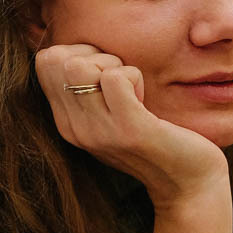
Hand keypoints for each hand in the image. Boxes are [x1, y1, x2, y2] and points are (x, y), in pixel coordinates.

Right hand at [35, 43, 227, 210]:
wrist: (188, 185)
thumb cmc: (155, 139)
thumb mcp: (110, 114)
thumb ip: (89, 88)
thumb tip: (77, 47)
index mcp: (66, 122)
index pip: (45, 60)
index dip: (79, 52)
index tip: (107, 75)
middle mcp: (74, 129)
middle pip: (58, 59)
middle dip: (95, 56)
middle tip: (122, 82)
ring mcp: (98, 131)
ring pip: (82, 65)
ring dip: (114, 66)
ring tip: (133, 91)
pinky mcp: (128, 130)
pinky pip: (114, 77)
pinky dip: (134, 77)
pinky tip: (145, 101)